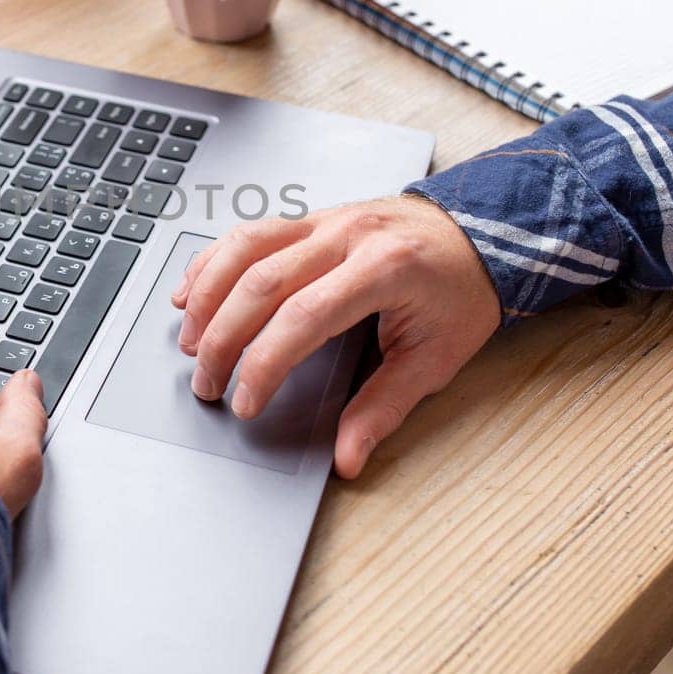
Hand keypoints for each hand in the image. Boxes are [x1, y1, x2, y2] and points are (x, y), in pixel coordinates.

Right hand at [172, 196, 498, 477]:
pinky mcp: (310, 216)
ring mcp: (325, 219)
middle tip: (207, 384)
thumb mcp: (436, 359)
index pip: (303, 318)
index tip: (246, 402)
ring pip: (244, 247)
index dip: (264, 364)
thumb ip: (384, 408)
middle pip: (261, 283)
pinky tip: (193, 292)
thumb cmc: (461, 292)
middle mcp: (347, 235)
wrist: (482, 234)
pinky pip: (249, 231)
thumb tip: (348, 457)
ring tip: (189, 341)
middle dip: (222, 339)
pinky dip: (213, 261)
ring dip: (208, 296)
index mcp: (384, 269)